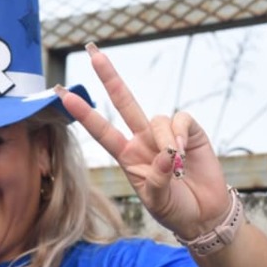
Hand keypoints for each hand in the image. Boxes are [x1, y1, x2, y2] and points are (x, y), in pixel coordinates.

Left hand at [56, 44, 230, 239]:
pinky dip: (180, 134)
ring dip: (166, 140)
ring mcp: (165, 134)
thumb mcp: (158, 202)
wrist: (204, 215)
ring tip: (175, 164)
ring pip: (156, 118)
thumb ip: (157, 181)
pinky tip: (184, 152)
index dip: (83, 113)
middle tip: (91, 50)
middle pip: (123, 102)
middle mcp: (142, 140)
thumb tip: (165, 155)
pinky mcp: (190, 132)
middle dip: (109, 76)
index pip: (101, 130)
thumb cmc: (175, 209)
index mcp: (126, 156)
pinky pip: (180, 120)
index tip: (62, 93)